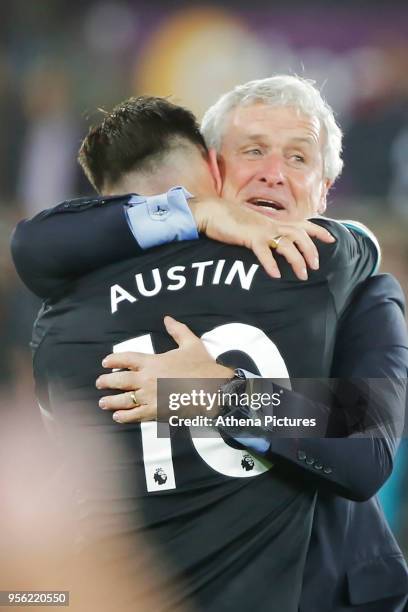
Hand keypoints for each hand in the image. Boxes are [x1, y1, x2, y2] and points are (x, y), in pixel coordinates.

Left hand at [96, 316, 232, 423]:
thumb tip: (168, 318)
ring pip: (124, 399)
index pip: (126, 359)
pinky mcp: (156, 411)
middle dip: (106, 382)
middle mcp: (147, 378)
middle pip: (119, 380)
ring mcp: (150, 396)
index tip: (105, 362)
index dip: (113, 360)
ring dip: (110, 401)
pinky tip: (118, 417)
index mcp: (153, 361)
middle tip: (99, 383)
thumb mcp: (191, 343)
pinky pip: (135, 415)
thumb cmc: (202, 365)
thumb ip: (177, 330)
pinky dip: (124, 417)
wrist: (213, 388)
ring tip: (103, 402)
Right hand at [189, 197, 334, 279]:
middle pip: (300, 235)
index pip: (303, 224)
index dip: (318, 231)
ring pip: (287, 244)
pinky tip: (276, 275)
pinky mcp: (249, 237)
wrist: (211, 211)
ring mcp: (261, 230)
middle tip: (315, 266)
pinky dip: (271, 264)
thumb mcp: (252, 225)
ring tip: (301, 275)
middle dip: (311, 251)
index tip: (331, 239)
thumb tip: (272, 243)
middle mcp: (271, 224)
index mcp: (273, 221)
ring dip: (297, 261)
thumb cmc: (230, 220)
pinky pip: (264, 252)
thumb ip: (264, 232)